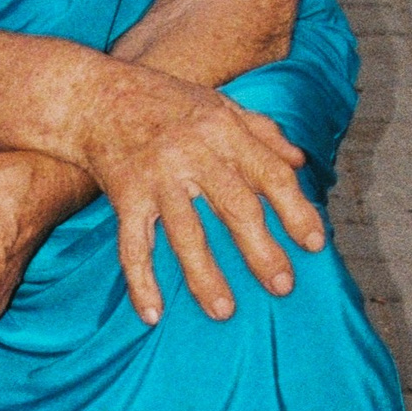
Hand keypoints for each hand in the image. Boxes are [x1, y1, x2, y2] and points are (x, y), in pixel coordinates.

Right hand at [66, 60, 325, 326]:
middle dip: (261, 250)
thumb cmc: (166, 100)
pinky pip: (132, 245)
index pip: (270, 174)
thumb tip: (299, 161)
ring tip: (224, 311)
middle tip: (282, 286)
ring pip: (185, 233)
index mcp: (223, 131)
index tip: (315, 243)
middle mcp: (192, 154)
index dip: (296, 210)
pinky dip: (140, 281)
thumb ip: (262, 131)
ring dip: (205, 276)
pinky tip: (153, 314)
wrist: (96, 96)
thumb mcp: (220, 104)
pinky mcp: (124, 195)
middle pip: (235, 208)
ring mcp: (156, 177)